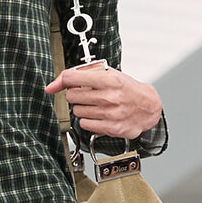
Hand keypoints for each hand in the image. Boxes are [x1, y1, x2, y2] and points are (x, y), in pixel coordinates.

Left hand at [44, 61, 162, 136]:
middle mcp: (109, 97)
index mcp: (109, 80)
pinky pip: (85, 124)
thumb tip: (52, 86)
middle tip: (87, 94)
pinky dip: (88, 120)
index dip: (62, 81)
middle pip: (72, 96)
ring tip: (96, 104)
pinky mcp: (111, 128)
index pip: (72, 78)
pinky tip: (99, 115)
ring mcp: (110, 114)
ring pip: (78, 111)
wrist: (149, 107)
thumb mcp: (109, 74)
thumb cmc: (127, 89)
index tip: (60, 85)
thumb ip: (81, 75)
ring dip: (83, 108)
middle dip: (76, 94)